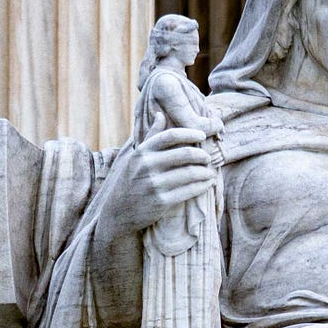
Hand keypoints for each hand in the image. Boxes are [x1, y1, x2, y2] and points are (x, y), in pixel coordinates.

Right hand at [98, 127, 213, 241]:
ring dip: (205, 172)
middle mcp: (147, 166)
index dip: (190, 133)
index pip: (170, 136)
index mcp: (142, 152)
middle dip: (202, 155)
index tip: (202, 135)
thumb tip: (160, 114)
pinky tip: (208, 184)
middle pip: (185, 154)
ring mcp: (155, 184)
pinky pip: (189, 191)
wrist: (117, 213)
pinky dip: (202, 186)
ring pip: (190, 173)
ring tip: (211, 172)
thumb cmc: (129, 181)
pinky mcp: (162, 202)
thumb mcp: (134, 157)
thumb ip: (150, 137)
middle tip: (208, 157)